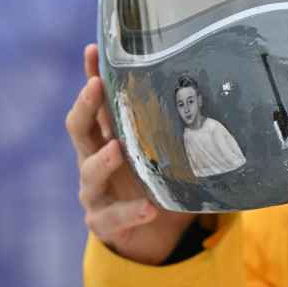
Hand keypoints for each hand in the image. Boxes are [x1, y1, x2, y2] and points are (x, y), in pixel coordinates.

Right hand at [68, 44, 194, 264]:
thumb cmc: (155, 183)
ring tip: (117, 150)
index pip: (93, 104)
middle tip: (95, 86)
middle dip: (85, 106)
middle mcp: (93, 162)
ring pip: (89, 173)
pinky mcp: (103, 224)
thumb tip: (208, 91)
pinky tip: (148, 208)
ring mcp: (95, 194)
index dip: (90, 76)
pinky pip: (113, 218)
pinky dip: (131, 212)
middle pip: (79, 130)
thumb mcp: (164, 152)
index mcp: (105, 139)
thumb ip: (174, 127)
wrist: (154, 237)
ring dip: (103, 161)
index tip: (93, 50)